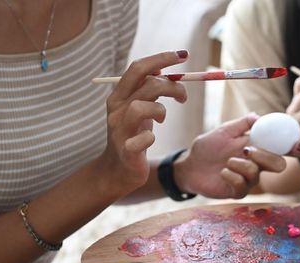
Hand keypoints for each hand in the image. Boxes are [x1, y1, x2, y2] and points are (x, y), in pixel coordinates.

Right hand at [96, 50, 188, 195]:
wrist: (116, 171)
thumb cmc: (132, 135)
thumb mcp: (138, 108)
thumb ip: (146, 89)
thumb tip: (162, 68)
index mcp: (118, 96)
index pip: (138, 68)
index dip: (161, 58)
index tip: (183, 55)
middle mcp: (116, 110)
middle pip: (146, 85)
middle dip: (172, 86)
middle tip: (183, 97)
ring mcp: (120, 130)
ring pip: (141, 107)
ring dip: (160, 110)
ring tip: (163, 118)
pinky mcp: (127, 151)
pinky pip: (142, 139)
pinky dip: (151, 137)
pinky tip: (151, 139)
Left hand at [174, 114, 294, 198]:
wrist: (190, 166)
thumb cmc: (207, 148)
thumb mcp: (224, 131)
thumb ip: (242, 123)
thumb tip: (259, 117)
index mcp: (257, 148)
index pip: (280, 149)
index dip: (293, 148)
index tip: (298, 146)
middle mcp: (257, 164)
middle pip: (278, 164)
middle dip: (266, 156)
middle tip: (248, 150)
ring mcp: (248, 179)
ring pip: (256, 173)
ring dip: (240, 164)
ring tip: (226, 161)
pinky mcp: (238, 192)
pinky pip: (242, 185)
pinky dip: (231, 175)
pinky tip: (222, 172)